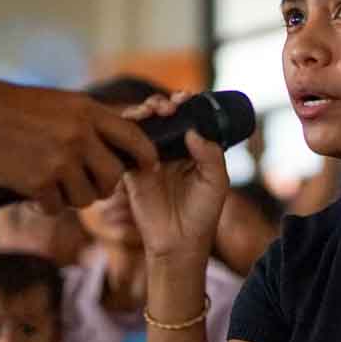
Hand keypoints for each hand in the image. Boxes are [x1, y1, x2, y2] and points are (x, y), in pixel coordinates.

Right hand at [0, 80, 156, 212]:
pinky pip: (56, 207)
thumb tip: (112, 139)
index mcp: (87, 111)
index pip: (133, 136)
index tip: (149, 166)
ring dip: (73, 198)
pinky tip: (34, 194)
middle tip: (90, 185)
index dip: (146, 155)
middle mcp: (80, 135)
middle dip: (105, 186)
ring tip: (56, 187)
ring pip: (86, 197)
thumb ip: (86, 121)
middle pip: (114, 176)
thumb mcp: (59, 102)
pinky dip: (46, 205)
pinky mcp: (38, 182)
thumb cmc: (10, 106)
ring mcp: (60, 160)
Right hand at [119, 93, 229, 261]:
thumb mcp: (216, 183)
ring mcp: (149, 157)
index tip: (186, 97)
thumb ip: (210, 155)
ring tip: (152, 111)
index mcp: (192, 150)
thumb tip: (193, 130)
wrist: (177, 244)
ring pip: (142, 125)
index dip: (185, 103)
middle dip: (162, 103)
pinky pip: (124, 145)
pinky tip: (133, 124)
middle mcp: (170, 150)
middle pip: (162, 116)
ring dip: (144, 111)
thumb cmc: (202, 215)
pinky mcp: (131, 170)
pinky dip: (125, 131)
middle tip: (169, 107)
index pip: (187, 118)